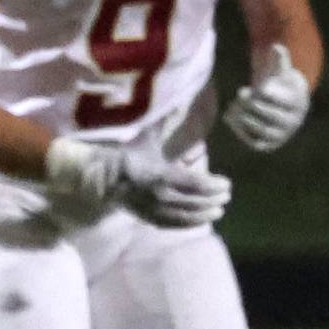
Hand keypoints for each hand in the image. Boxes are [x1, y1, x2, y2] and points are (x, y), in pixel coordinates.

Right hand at [45, 138, 231, 228]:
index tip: (227, 183)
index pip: (197, 184)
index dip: (215, 185)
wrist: (101, 176)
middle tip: (226, 195)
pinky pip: (174, 225)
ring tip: (219, 211)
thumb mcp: (147, 138)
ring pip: (187, 216)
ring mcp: (155, 209)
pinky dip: (189, 224)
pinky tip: (200, 221)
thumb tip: (179, 103)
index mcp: (163, 175)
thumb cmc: (127, 154)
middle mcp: (161, 195)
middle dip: (214, 199)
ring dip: (205, 214)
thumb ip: (165, 123)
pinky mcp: (149, 218)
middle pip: (196, 201)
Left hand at [223, 43, 309, 152]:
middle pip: (270, 115)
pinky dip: (239, 131)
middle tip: (240, 92)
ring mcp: (282, 134)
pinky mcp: (270, 145)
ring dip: (243, 117)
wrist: (285, 106)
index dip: (260, 94)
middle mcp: (293, 121)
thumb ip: (279, 60)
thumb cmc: (280, 84)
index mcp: (297, 102)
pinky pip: (254, 142)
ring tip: (233, 105)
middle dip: (250, 103)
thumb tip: (276, 47)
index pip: (278, 100)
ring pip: (261, 129)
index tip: (248, 88)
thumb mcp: (281, 71)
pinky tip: (229, 116)